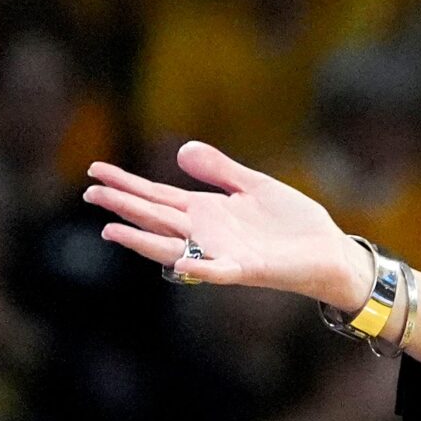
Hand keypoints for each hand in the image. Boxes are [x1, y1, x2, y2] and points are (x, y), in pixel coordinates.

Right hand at [85, 142, 371, 308]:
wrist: (329, 251)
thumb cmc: (294, 223)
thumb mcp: (254, 186)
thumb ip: (220, 170)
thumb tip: (181, 150)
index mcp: (207, 211)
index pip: (157, 196)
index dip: (127, 183)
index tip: (94, 170)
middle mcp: (207, 234)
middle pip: (155, 217)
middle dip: (124, 205)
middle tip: (91, 192)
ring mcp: (222, 253)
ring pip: (172, 246)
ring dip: (143, 239)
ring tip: (111, 229)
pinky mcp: (246, 269)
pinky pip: (216, 270)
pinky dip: (199, 266)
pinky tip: (180, 259)